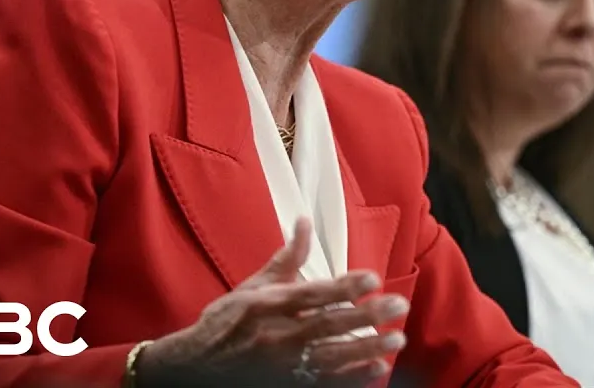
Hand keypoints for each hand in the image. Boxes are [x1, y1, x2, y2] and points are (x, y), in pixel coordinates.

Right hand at [136, 217, 409, 385]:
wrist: (196, 367)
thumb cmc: (226, 322)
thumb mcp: (253, 286)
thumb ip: (286, 258)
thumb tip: (303, 222)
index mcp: (267, 306)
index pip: (312, 295)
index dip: (344, 287)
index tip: (372, 278)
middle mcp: (276, 337)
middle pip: (329, 326)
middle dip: (367, 316)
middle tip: (398, 305)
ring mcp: (283, 365)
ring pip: (333, 357)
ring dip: (367, 348)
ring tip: (396, 338)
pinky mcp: (288, 384)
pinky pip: (326, 382)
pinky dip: (354, 377)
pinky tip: (377, 368)